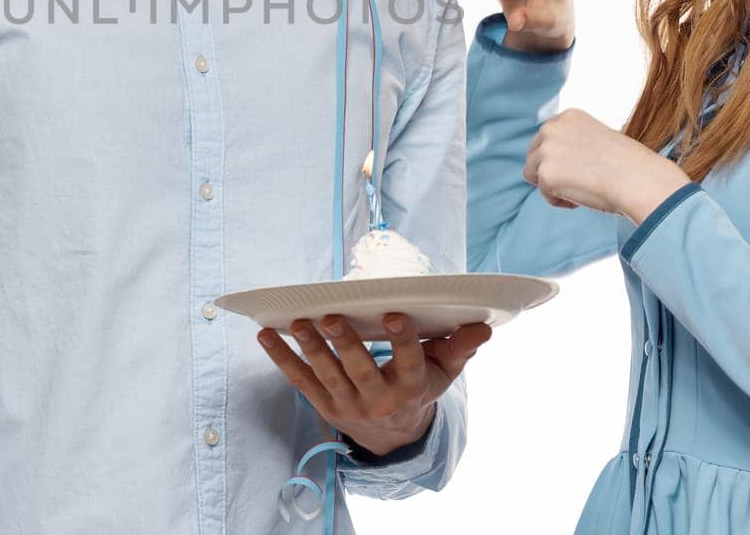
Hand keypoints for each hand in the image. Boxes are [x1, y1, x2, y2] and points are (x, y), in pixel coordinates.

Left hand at [257, 313, 491, 455]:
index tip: (392, 315)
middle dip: (345, 345)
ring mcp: (347, 405)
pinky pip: (300, 381)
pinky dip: (282, 359)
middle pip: (360, 372)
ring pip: (327, 376)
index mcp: (410, 389)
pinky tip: (266, 336)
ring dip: (310, 349)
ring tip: (298, 323)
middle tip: (332, 317)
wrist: (393, 435)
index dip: (402, 340)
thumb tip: (483, 324)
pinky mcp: (324, 406)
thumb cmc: (418, 388)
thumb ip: (458, 348)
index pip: (408, 362)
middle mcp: (378, 400)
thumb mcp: (442, 373)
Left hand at [523, 107, 689, 221]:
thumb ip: (576, 143)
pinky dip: (559, 201)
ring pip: (532, 173)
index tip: (579, 167)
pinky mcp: (544, 173)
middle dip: (551, 170)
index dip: (559, 157)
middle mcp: (552, 128)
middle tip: (578, 183)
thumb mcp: (599, 140)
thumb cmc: (628, 165)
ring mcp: (546, 149)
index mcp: (568, 117)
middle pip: (534, 154)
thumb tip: (562, 161)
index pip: (547, 137)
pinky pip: (543, 193)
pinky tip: (580, 200)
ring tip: (580, 191)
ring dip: (553, 186)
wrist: (638, 179)